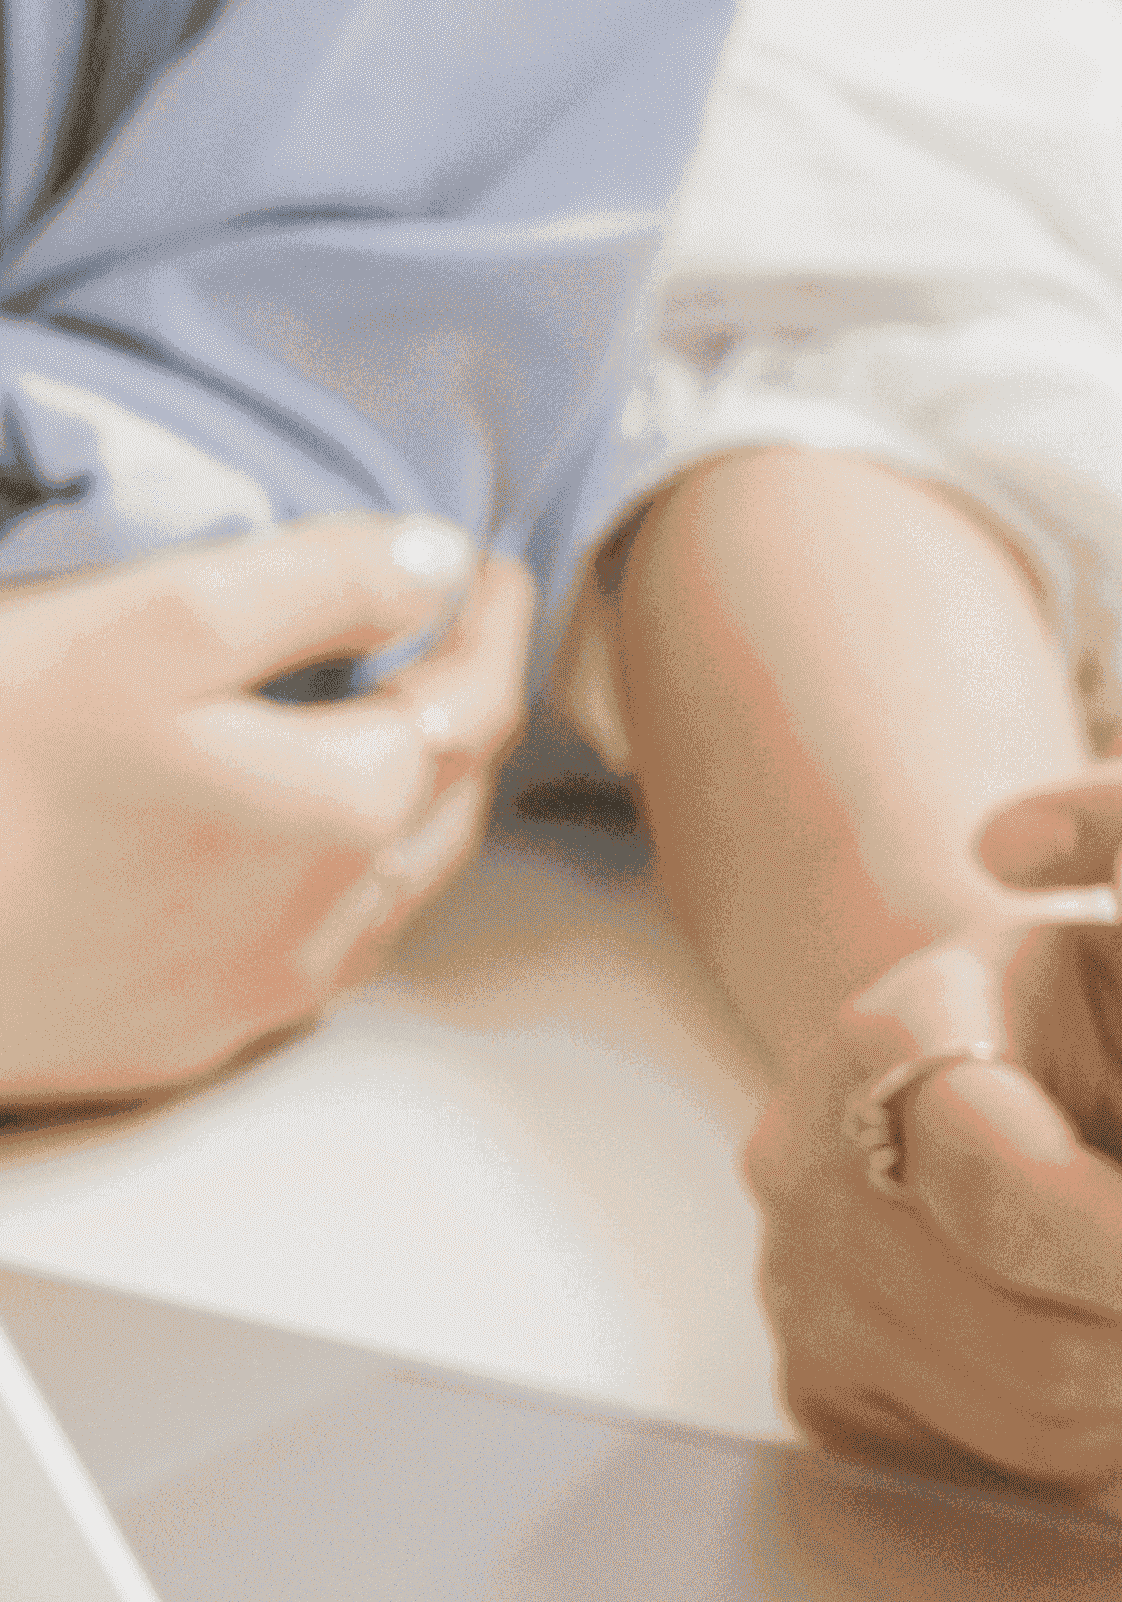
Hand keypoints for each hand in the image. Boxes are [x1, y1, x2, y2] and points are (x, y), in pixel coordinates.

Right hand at [0, 515, 530, 1105]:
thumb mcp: (150, 627)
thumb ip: (317, 584)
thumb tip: (443, 562)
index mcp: (351, 805)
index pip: (474, 700)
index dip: (490, 624)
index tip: (492, 570)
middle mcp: (334, 917)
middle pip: (449, 801)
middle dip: (466, 711)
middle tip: (459, 641)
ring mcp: (261, 992)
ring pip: (393, 888)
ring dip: (417, 805)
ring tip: (401, 732)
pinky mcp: (186, 1039)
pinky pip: (312, 954)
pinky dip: (342, 885)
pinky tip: (307, 855)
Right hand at [745, 916, 1121, 1489]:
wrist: (940, 1053)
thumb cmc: (1071, 1015)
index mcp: (892, 1045)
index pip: (1029, 1199)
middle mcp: (812, 1177)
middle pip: (1040, 1342)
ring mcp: (805, 1294)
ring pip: (1033, 1423)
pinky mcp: (823, 1386)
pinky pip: (1002, 1467)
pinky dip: (1116, 1427)